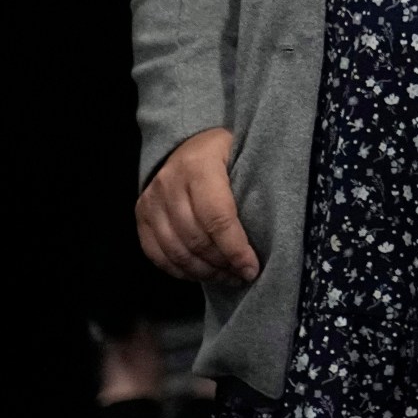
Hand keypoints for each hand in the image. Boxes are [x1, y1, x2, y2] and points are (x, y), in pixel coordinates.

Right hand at [137, 126, 257, 284]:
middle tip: (242, 274)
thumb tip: (276, 227)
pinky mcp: (141, 213)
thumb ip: (256, 184)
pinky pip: (155, 253)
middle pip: (196, 238)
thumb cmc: (228, 151)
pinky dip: (179, 270)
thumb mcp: (246, 154)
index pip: (217, 218)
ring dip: (204, 271)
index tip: (251, 268)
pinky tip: (201, 274)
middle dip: (222, 264)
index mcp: (200, 165)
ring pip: (175, 250)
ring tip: (227, 277)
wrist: (190, 140)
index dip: (235, 249)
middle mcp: (170, 183)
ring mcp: (151, 199)